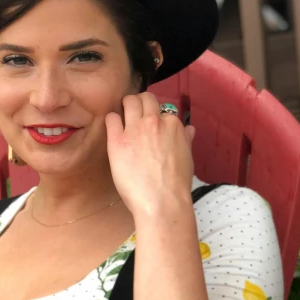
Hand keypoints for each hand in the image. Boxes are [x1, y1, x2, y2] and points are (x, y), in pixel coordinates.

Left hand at [105, 92, 195, 217]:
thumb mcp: (187, 157)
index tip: (150, 122)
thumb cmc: (176, 184)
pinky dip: (112, 120)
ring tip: (122, 116)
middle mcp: (154, 121)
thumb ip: (185, 139)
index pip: (162, 108)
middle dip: (140, 102)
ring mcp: (135, 129)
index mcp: (173, 125)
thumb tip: (188, 129)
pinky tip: (112, 128)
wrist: (162, 201)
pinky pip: (111, 118)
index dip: (155, 114)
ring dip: (125, 106)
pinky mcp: (117, 141)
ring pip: (128, 101)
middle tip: (134, 113)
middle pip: (145, 98)